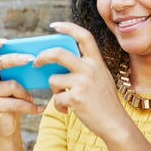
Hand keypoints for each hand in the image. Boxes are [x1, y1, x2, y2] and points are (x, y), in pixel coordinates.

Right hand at [0, 39, 42, 138]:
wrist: (5, 126)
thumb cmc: (12, 100)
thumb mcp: (13, 81)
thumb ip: (17, 70)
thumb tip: (36, 58)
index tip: (5, 41)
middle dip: (13, 59)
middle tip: (31, 58)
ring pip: (11, 84)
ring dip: (25, 92)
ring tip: (31, 99)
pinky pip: (15, 102)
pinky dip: (29, 106)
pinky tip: (38, 108)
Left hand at [34, 22, 128, 138]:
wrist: (115, 124)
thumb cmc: (105, 102)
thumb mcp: (101, 78)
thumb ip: (86, 67)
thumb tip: (60, 60)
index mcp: (97, 62)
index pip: (83, 36)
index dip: (68, 28)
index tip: (54, 26)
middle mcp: (90, 69)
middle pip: (59, 53)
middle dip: (43, 56)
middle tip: (36, 62)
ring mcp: (82, 83)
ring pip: (53, 79)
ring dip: (54, 91)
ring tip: (65, 99)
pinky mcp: (76, 98)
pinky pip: (56, 98)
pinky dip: (59, 106)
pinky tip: (68, 110)